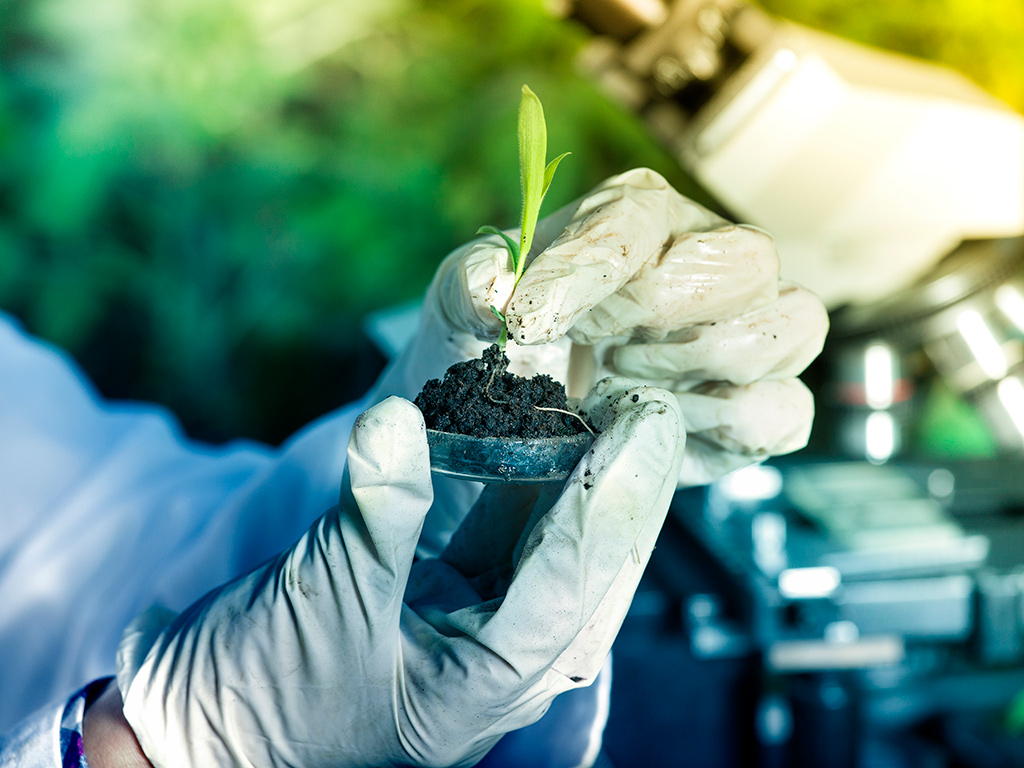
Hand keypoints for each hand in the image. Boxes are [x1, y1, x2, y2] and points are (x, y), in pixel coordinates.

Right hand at [115, 388, 683, 767]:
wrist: (193, 731)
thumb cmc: (259, 699)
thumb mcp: (324, 604)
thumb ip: (375, 512)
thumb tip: (396, 417)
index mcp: (488, 684)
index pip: (574, 581)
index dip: (612, 496)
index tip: (645, 424)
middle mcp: (497, 660)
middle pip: (586, 567)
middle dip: (622, 488)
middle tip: (650, 409)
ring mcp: (468, 628)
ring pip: (549, 547)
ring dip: (578, 480)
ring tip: (611, 411)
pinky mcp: (436, 597)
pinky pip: (497, 536)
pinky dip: (516, 485)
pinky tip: (534, 435)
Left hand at [373, 167, 826, 498]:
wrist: (522, 412)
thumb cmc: (500, 342)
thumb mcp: (462, 306)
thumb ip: (470, 285)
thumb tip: (495, 290)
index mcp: (638, 216)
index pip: (634, 221)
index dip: (584, 273)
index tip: (528, 323)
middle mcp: (711, 257)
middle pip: (744, 258)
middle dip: (663, 314)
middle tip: (598, 354)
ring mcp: (751, 329)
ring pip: (793, 323)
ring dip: (699, 366)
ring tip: (622, 387)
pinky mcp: (764, 404)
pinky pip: (786, 410)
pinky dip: (724, 428)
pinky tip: (659, 424)